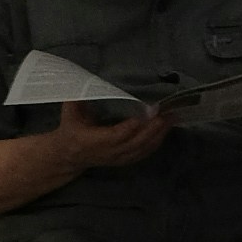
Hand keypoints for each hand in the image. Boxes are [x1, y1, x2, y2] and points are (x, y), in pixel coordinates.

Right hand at [48, 102, 170, 171]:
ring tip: (172, 118)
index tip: (146, 113)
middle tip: (166, 113)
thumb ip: (78, 98)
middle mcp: (108, 152)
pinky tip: (166, 130)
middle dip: (152, 128)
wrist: (69, 155)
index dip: (132, 126)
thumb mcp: (69, 112)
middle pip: (134, 143)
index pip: (116, 136)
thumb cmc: (70, 128)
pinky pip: (143, 153)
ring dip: (158, 135)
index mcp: (93, 141)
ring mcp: (118, 158)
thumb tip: (88, 81)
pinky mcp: (124, 160)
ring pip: (142, 149)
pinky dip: (156, 142)